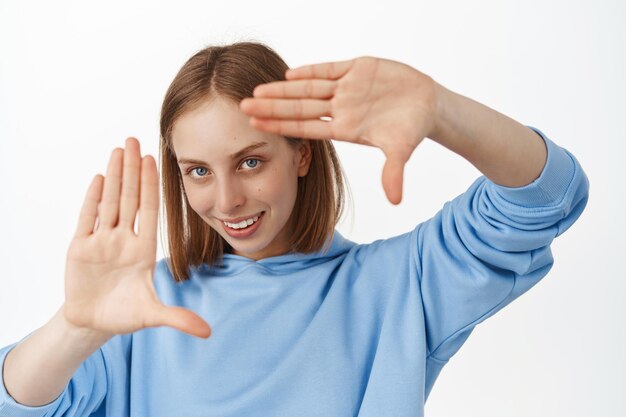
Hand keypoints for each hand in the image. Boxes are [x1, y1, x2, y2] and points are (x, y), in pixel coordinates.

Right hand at [63, 138, 211, 338]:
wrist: (92, 323)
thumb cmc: (123, 315)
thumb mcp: (152, 315)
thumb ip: (178, 319)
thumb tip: (208, 333)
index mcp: (142, 250)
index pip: (149, 210)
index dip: (151, 185)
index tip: (154, 160)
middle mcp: (123, 239)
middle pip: (129, 198)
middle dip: (132, 170)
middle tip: (134, 139)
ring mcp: (101, 241)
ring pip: (109, 202)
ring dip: (113, 176)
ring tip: (118, 150)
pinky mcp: (79, 248)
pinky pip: (86, 219)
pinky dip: (92, 199)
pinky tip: (99, 177)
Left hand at [239, 56, 439, 203]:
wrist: (427, 103)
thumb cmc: (412, 128)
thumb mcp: (402, 150)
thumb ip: (394, 172)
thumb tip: (395, 201)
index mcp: (345, 129)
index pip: (306, 128)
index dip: (281, 126)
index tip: (256, 126)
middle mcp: (340, 109)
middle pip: (299, 108)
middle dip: (272, 107)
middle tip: (243, 106)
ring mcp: (347, 88)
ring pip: (308, 88)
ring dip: (283, 89)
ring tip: (257, 89)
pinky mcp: (358, 69)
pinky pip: (330, 69)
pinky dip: (312, 70)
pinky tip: (291, 73)